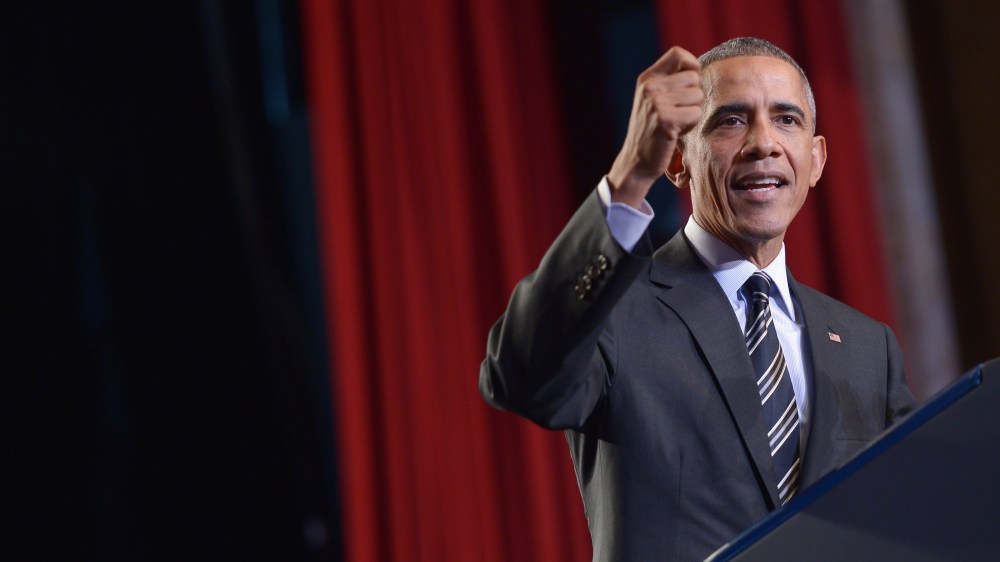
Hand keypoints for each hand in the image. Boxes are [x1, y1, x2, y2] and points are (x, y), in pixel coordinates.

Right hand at [607, 47, 702, 208]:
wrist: (636, 161)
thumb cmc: (651, 131)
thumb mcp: (653, 100)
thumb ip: (669, 82)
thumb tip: (698, 68)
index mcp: (647, 79)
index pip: (678, 53)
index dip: (692, 65)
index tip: (690, 83)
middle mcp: (649, 87)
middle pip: (694, 77)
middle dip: (694, 96)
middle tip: (679, 112)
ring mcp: (656, 103)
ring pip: (698, 97)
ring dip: (693, 112)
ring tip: (676, 123)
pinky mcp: (665, 119)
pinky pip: (696, 114)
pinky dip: (691, 125)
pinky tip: (676, 132)